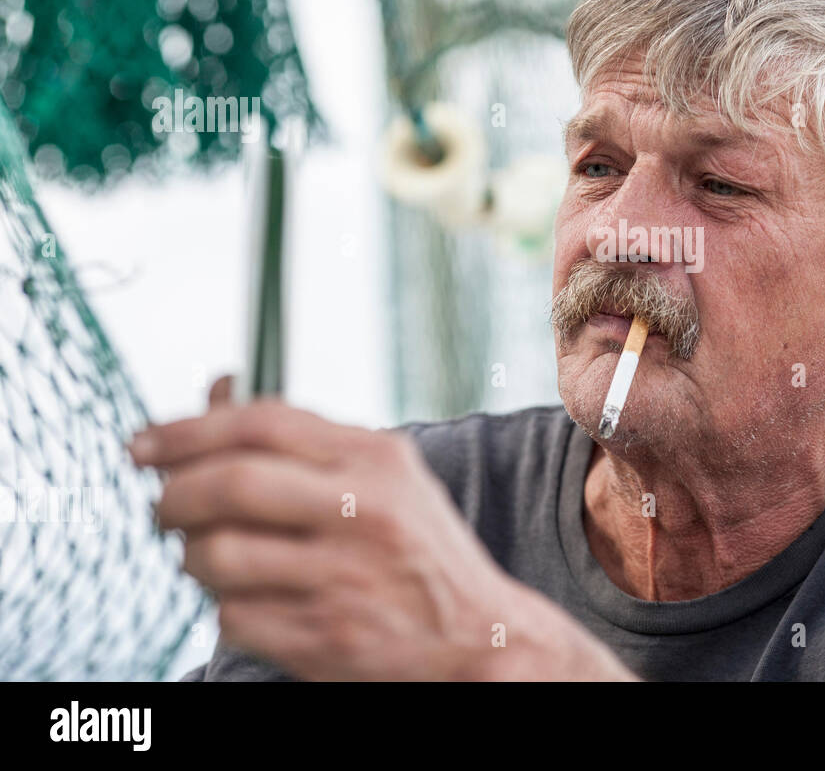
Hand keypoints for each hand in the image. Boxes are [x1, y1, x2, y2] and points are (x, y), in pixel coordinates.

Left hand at [130, 378, 635, 680]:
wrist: (479, 638)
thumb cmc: (418, 550)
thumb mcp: (382, 477)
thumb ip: (303, 438)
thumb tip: (219, 387)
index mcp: (378, 460)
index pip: (262, 424)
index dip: (188, 429)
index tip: (144, 443)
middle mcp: (364, 512)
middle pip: (230, 483)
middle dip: (172, 495)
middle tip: (160, 507)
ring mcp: (345, 577)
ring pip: (218, 554)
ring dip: (192, 558)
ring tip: (208, 558)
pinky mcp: (325, 637)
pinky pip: (233, 616)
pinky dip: (227, 609)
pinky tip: (254, 601)